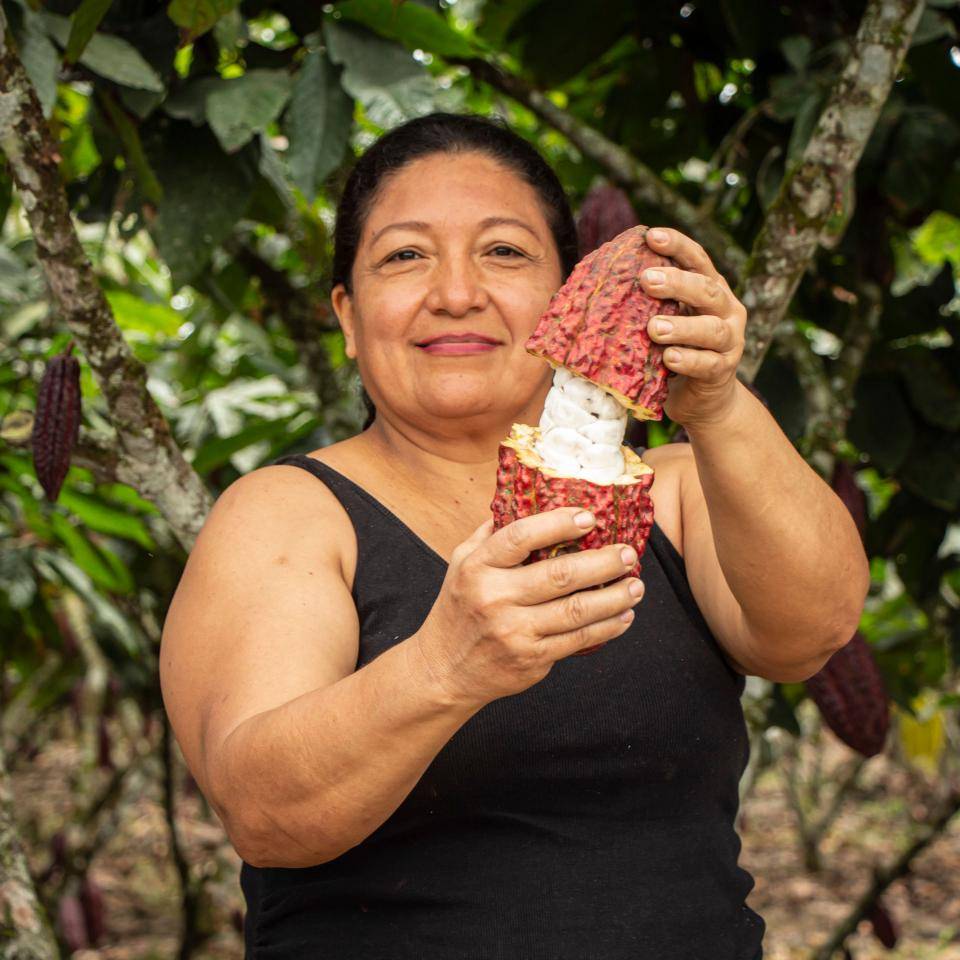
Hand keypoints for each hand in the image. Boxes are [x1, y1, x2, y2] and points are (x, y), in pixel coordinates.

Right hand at [414, 508, 644, 707]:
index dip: (558, 523)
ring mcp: (514, 631)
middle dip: (603, 562)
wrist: (445, 669)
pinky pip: (578, 641)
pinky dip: (607, 627)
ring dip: (614, 597)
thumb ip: (492, 532)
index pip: (520, 537)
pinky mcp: (531, 659)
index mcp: (478, 567)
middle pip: (560, 575)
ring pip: (576, 611)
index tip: (589, 517)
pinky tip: (623, 616)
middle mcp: (494, 598)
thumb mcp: (462, 562)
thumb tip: (526, 496)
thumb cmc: (459, 607)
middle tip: (628, 553)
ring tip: (636, 586)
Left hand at [642, 227, 746, 427]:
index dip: (677, 245)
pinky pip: (708, 364)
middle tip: (646, 281)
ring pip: (711, 328)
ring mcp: (730, 340)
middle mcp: (726, 309)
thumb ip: (647, 303)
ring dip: (682, 326)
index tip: (650, 236)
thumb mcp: (663, 320)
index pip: (697, 259)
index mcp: (710, 288)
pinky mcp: (723, 371)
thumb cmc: (673, 350)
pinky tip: (669, 358)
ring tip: (654, 328)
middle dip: (677, 283)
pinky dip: (688, 360)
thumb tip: (600, 281)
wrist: (703, 400)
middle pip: (707, 289)